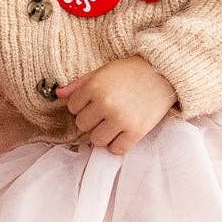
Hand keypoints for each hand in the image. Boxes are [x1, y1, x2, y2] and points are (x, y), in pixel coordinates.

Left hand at [55, 56, 176, 153]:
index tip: (94, 102)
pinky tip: (121, 133)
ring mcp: (120, 119)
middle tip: (104, 113)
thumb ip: (79, 84)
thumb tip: (58, 93)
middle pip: (82, 125)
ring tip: (112, 124)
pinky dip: (116, 144)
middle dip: (91, 120)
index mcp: (94, 86)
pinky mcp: (136, 132)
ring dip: (102, 134)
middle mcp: (105, 104)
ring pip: (96, 140)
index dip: (82, 105)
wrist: (164, 74)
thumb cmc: (131, 72)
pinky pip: (115, 149)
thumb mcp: (103, 72)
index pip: (72, 107)